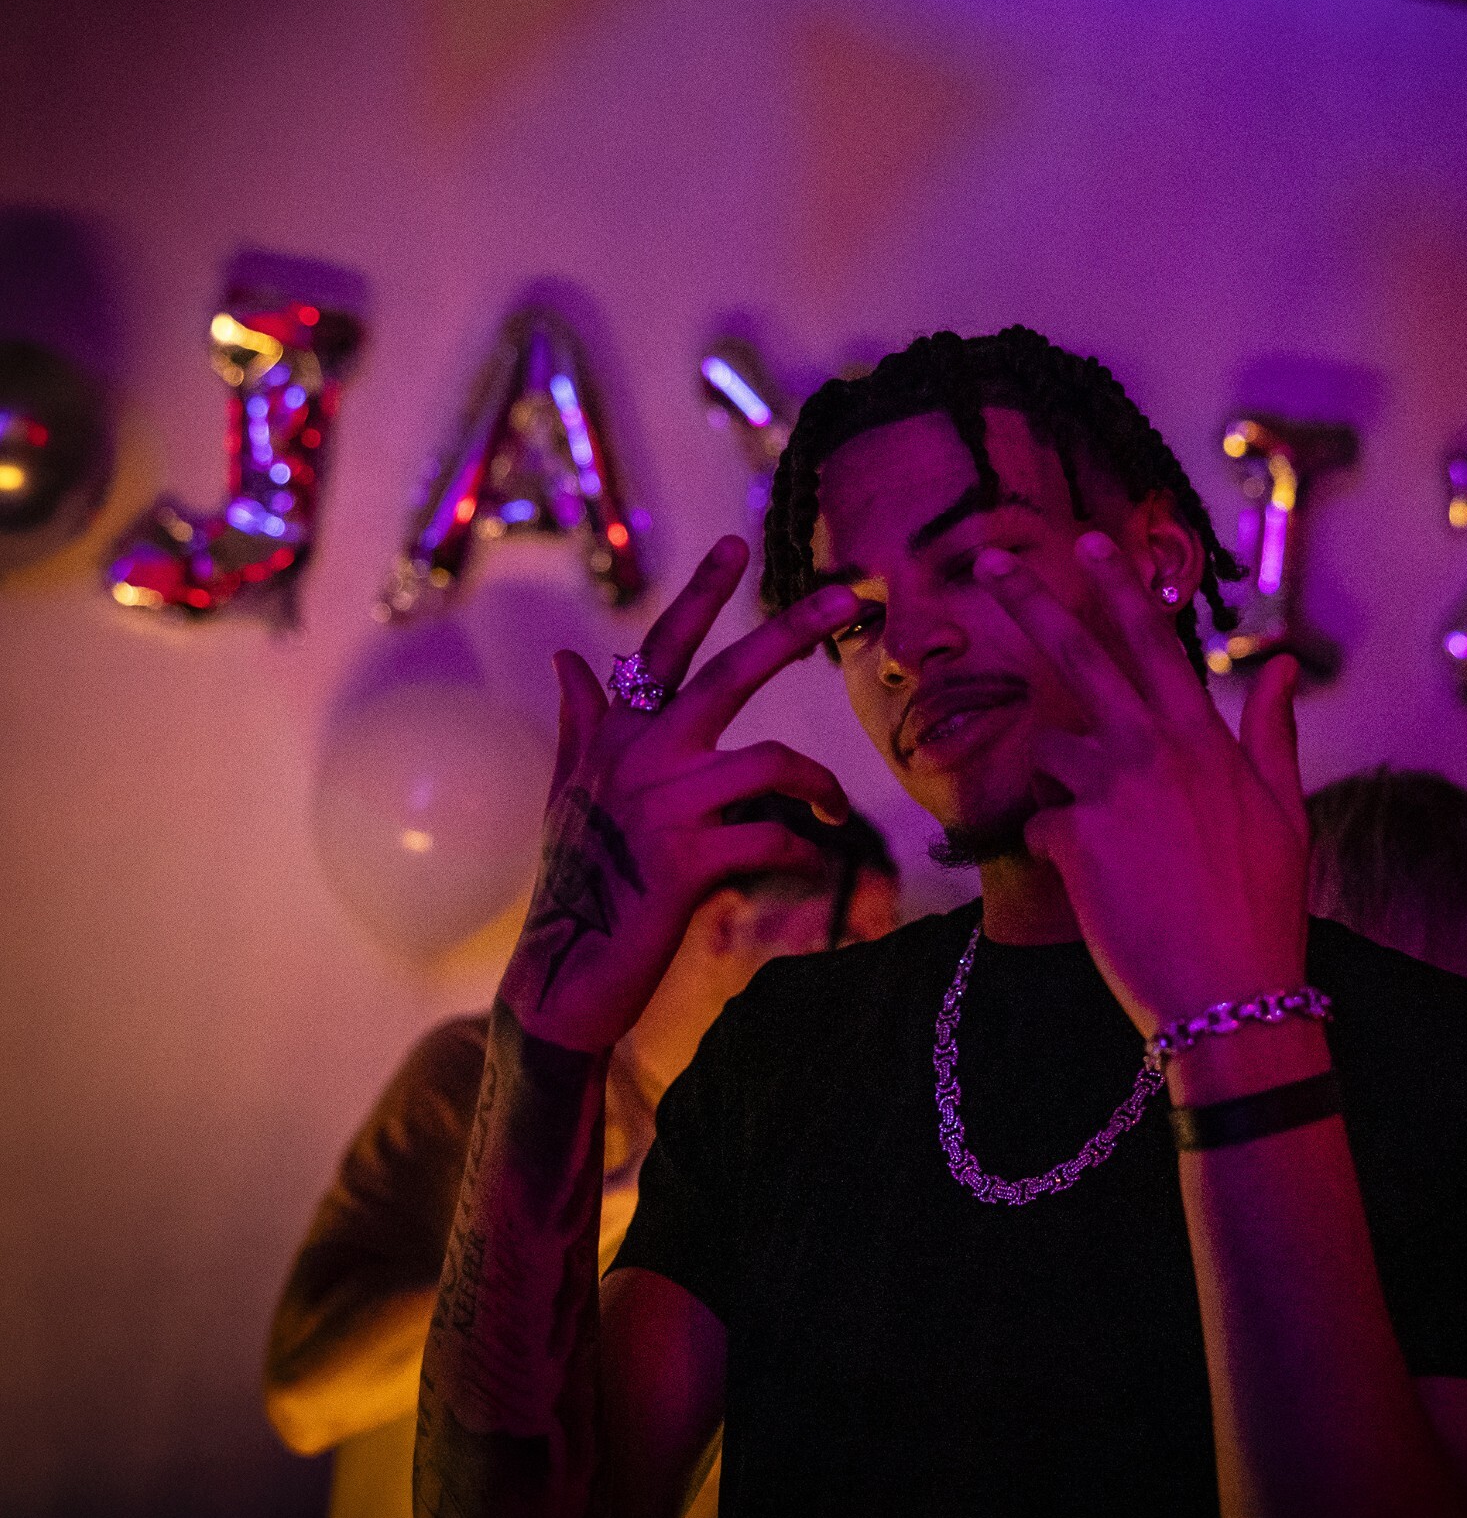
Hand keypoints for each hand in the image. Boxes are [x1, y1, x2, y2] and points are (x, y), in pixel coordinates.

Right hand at [500, 537, 859, 1050]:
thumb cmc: (578, 880)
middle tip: (853, 596)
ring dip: (820, 786)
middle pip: (730, 674)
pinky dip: (804, 850)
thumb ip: (580, 721)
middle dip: (795, 629)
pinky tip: (810, 863)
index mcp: (617, 736)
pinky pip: (777, 839)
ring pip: (772, 762)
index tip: (734, 542)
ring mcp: (664, 806)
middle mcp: (639, 756)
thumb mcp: (570, 791)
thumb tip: (566, 656)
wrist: (563, 975)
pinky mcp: (690, 860)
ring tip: (836, 810)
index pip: (662, 647)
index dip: (699, 593)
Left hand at [974, 534, 1310, 1042]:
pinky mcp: (1073, 840)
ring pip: (1051, 752)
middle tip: (988, 560)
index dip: (1119, 588)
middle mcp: (1154, 751)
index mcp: (1205, 741)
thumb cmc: (1264, 911)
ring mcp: (1110, 793)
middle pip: (1080, 658)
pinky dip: (1056, 847)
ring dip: (1061, 782)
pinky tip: (1097, 886)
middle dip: (1032, 601)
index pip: (1156, 643)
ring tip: (1109, 842)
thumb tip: (1279, 665)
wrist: (1232, 998)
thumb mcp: (1287, 814)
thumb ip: (1272, 733)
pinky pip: (1040, 824)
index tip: (1087, 542)